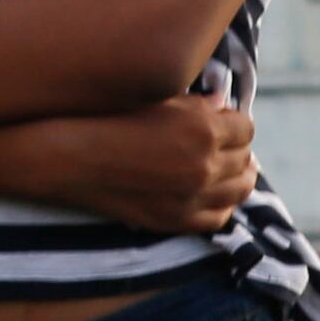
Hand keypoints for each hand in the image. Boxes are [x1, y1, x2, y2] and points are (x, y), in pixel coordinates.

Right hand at [42, 94, 257, 232]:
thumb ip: (196, 105)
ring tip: (237, 170)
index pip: (246, 128)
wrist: (72, 158)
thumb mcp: (158, 99)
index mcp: (204, 129)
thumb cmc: (111, 118)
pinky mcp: (176, 221)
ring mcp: (192, 197)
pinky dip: (223, 205)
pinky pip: (218, 218)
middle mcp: (205, 165)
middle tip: (232, 144)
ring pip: (240, 190)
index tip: (229, 122)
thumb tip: (222, 105)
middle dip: (239, 148)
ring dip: (240, 177)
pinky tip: (218, 195)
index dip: (237, 123)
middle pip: (245, 158)